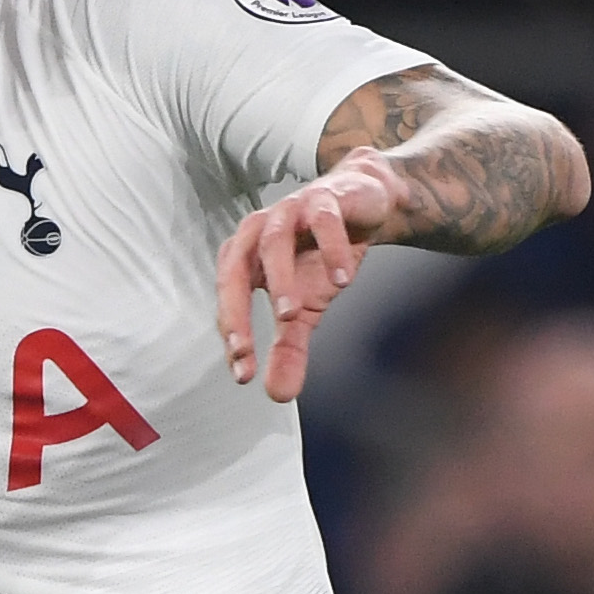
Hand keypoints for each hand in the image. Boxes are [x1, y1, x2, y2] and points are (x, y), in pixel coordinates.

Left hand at [215, 161, 396, 403]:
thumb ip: (289, 348)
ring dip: (280, 278)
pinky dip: (331, 247)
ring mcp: (291, 210)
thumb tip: (278, 395)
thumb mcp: (307, 307)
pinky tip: (343, 280)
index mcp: (246, 257)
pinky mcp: (326, 198)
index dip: (232, 335)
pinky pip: (323, 220)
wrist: (364, 203)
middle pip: (234, 266)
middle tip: (244, 349)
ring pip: (274, 239)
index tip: (243, 373)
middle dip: (235, 308)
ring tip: (291, 315)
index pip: (229, 298)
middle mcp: (260, 231)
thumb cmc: (321, 253)